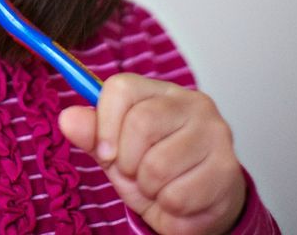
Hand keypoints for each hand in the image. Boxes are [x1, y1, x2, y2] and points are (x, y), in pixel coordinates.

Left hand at [58, 73, 246, 234]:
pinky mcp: (228, 169)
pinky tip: (180, 199)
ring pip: (158, 165)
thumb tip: (68, 119)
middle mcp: (192, 104)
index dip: (104, 125)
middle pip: (140, 123)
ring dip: (149, 188)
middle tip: (137, 173)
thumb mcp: (115, 152)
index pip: (121, 88)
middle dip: (128, 162)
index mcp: (159, 92)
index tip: (106, 153)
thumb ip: (91, 134)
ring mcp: (215, 133)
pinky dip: (169, 206)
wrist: (196, 208)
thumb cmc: (153, 173)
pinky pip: (178, 195)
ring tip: (160, 186)